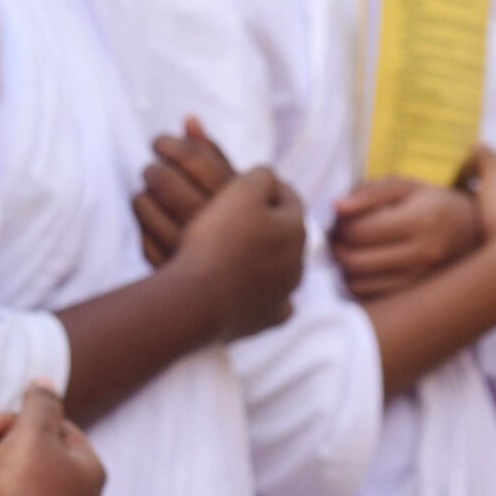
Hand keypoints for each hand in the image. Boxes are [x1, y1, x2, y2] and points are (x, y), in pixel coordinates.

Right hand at [0, 381, 104, 495]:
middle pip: (42, 455)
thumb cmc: (23, 485)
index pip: (58, 427)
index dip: (21, 418)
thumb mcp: (32, 431)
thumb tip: (47, 380)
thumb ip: (40, 402)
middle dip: (9, 443)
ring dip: (1, 470)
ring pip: (27, 483)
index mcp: (91, 470)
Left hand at [133, 118, 237, 265]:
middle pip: (169, 185)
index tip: (158, 141)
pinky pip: (147, 245)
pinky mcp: (184, 276)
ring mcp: (201, 257)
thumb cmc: (244, 228)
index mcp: (243, 202)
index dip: (173, 147)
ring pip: (152, 213)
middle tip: (149, 168)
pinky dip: (143, 229)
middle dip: (155, 171)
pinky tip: (145, 221)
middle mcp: (223, 229)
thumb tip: (189, 118)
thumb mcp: (236, 191)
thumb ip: (213, 156)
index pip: (198, 163)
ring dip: (143, 198)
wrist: (255, 291)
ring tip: (144, 191)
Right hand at [164, 164, 304, 336]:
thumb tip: (268, 176)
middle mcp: (297, 262)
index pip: (290, 198)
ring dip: (264, 258)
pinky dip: (263, 295)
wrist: (198, 296)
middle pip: (286, 235)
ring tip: (234, 251)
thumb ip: (261, 176)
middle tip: (237, 217)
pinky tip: (250, 291)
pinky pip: (273, 304)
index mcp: (295, 229)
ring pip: (281, 269)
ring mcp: (284, 294)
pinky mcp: (267, 319)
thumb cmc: (218, 238)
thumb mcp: (239, 191)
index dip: (269, 187)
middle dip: (268, 224)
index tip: (246, 183)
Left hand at [331, 177, 483, 301]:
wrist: (476, 234)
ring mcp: (426, 281)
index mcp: (424, 221)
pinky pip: (373, 298)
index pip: (358, 231)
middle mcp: (427, 254)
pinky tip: (370, 268)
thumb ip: (370, 193)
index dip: (340, 225)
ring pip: (359, 284)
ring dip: (347, 269)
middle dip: (338, 248)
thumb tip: (337, 208)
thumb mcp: (406, 187)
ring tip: (356, 251)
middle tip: (341, 238)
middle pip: (354, 260)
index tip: (342, 220)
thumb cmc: (434, 204)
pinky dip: (362, 284)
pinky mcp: (421, 298)